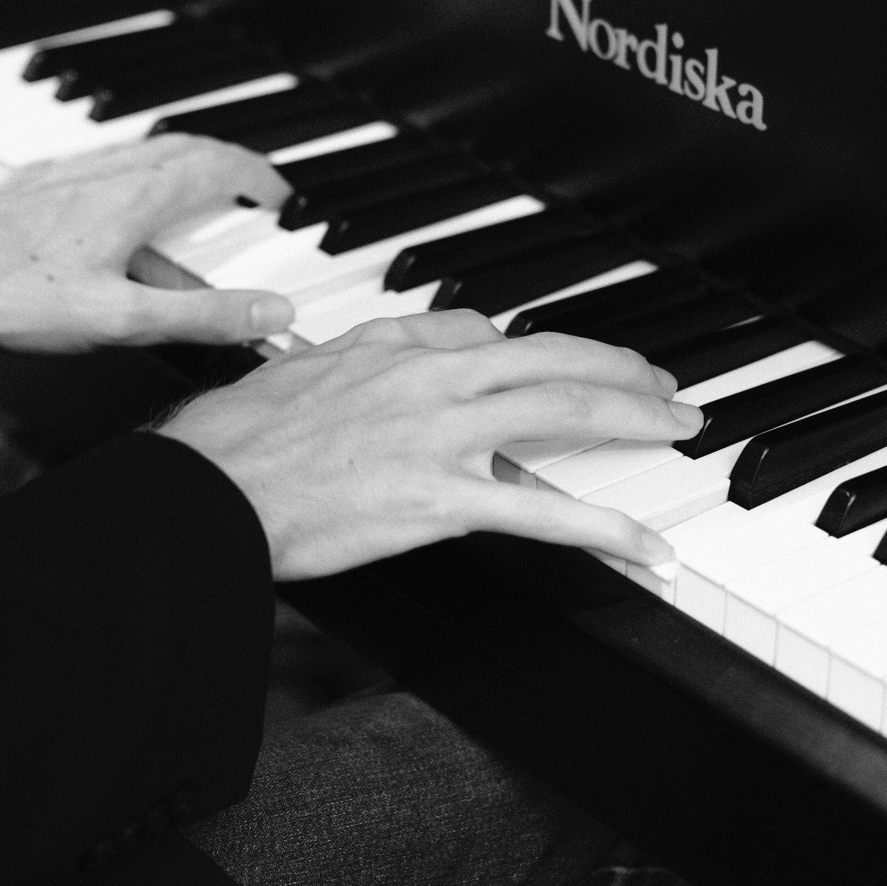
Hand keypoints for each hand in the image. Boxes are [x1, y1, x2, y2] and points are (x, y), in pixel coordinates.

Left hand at [0, 134, 294, 351]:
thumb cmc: (11, 298)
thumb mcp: (122, 321)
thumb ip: (202, 316)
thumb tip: (270, 313)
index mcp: (136, 196)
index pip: (217, 165)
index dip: (258, 178)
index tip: (279, 196)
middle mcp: (104, 172)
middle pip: (182, 149)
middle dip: (226, 164)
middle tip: (248, 191)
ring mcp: (65, 175)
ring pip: (139, 153)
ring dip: (179, 167)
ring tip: (195, 200)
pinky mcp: (34, 188)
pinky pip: (99, 168)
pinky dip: (132, 179)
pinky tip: (120, 212)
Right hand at [160, 311, 703, 579]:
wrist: (206, 490)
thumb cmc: (239, 439)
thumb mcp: (306, 367)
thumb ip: (369, 351)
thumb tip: (412, 342)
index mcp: (399, 349)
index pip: (501, 337)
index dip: (558, 352)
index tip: (587, 366)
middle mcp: (434, 380)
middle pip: (556, 361)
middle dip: (625, 373)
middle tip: (669, 389)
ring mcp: (444, 438)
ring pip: (565, 415)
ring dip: (637, 420)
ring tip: (680, 433)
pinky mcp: (442, 501)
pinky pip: (545, 513)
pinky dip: (609, 530)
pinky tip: (648, 548)